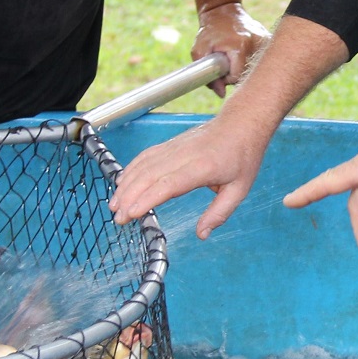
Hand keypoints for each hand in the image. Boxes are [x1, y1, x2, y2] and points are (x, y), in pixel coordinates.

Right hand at [109, 111, 272, 236]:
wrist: (240, 124)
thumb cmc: (242, 157)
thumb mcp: (239, 189)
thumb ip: (219, 213)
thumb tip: (202, 234)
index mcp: (203, 167)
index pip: (169, 184)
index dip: (148, 198)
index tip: (132, 213)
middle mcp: (184, 155)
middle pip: (150, 175)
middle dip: (130, 197)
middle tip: (118, 218)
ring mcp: (175, 147)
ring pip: (143, 165)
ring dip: (126, 185)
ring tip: (114, 206)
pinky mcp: (170, 144)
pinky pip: (145, 156)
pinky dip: (131, 169)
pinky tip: (122, 183)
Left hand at [194, 2, 271, 95]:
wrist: (223, 10)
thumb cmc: (209, 31)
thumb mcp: (199, 50)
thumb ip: (208, 75)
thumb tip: (221, 94)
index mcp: (239, 46)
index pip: (237, 76)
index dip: (227, 78)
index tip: (221, 71)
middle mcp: (256, 43)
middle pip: (249, 73)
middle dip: (237, 74)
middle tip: (227, 64)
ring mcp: (265, 40)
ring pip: (257, 67)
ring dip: (245, 66)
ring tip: (235, 56)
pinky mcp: (269, 39)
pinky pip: (263, 58)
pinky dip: (254, 59)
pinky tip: (245, 52)